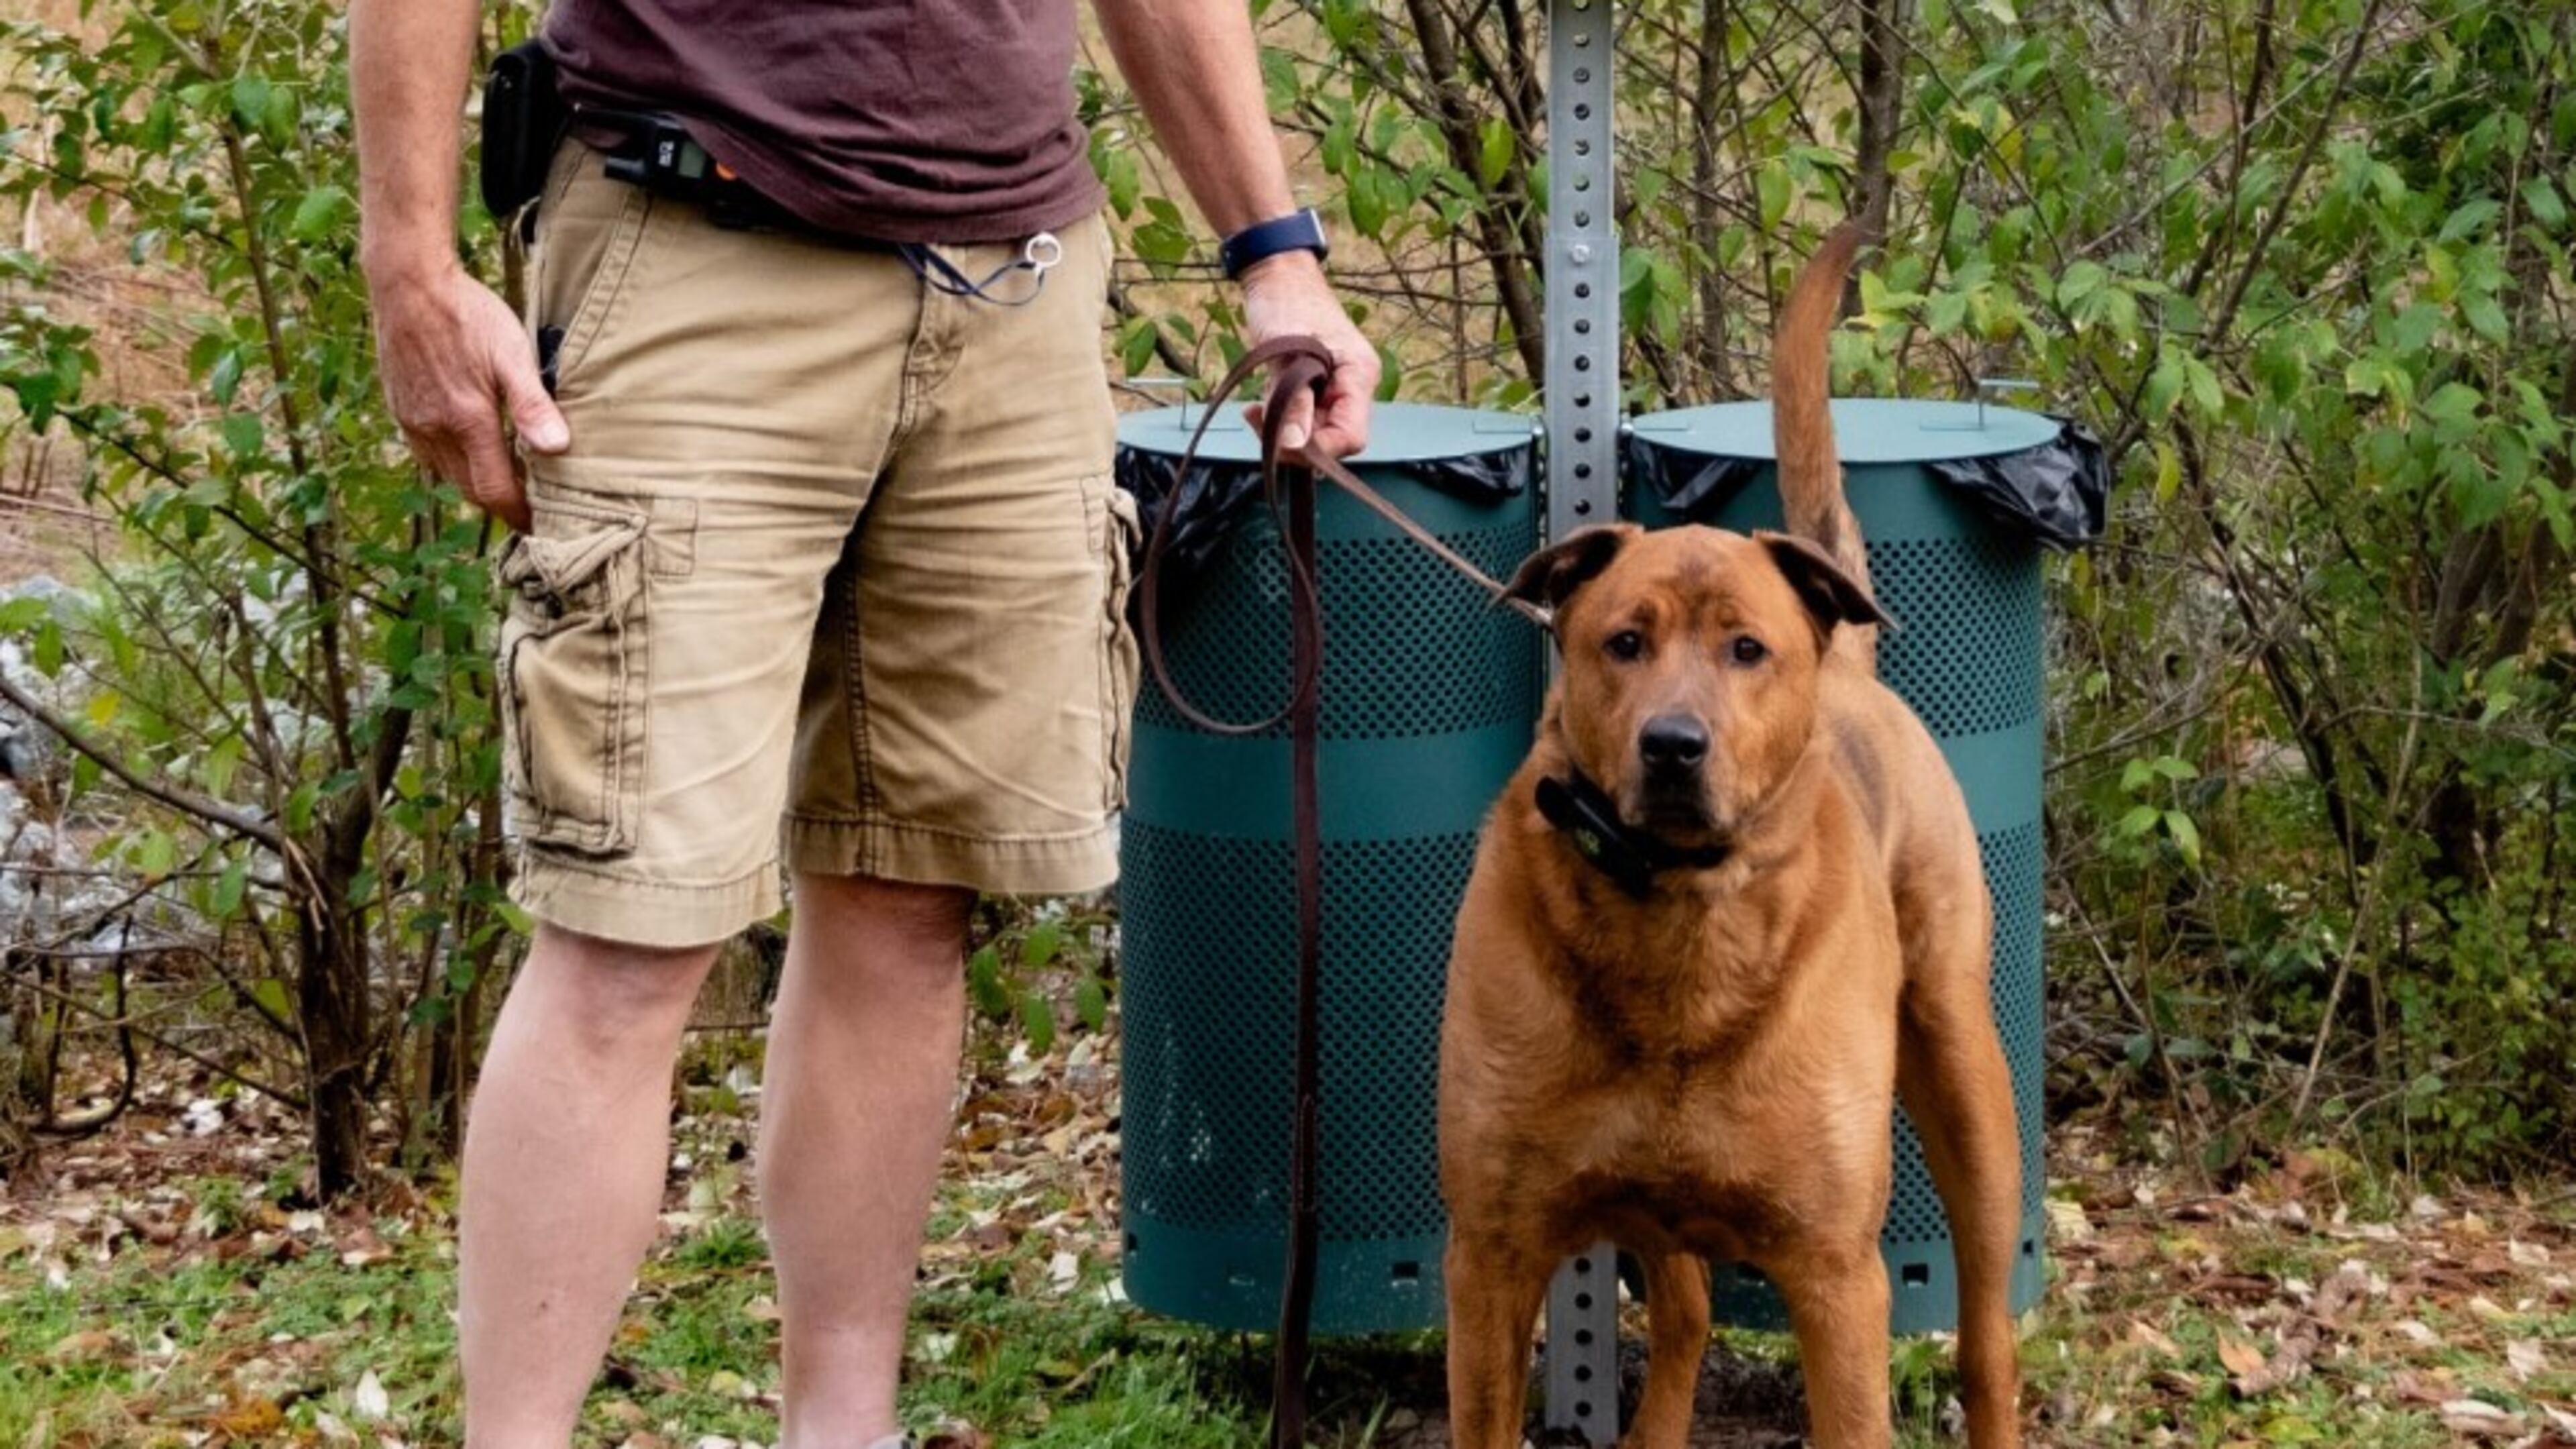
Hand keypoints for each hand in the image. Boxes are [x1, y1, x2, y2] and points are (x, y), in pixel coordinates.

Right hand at [366, 261, 565, 530]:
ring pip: (448, 475)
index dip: (519, 514)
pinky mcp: (401, 409)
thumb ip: (532, 404)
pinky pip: (428, 454)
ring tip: (509, 479)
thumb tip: (558, 448)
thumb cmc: (467, 313)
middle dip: (501, 503)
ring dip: (477, 484)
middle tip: (532, 506)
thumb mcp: (512, 353)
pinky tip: (472, 447)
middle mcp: (435, 430)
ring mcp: (413, 421)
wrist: (408, 284)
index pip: (495, 491)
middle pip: (471, 490)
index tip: (541, 524)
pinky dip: (454, 463)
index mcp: (468, 421)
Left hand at [1239, 252, 1377, 460]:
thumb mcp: (1286, 353)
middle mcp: (1354, 385)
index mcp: (1359, 375)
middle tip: (1257, 420)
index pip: (1351, 436)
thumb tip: (1295, 445)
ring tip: (1255, 408)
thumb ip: (1294, 401)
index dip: (1317, 448)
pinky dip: (1282, 417)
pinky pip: (1304, 418)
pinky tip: (1261, 403)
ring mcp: (1337, 387)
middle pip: (1333, 438)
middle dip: (1295, 439)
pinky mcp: (1319, 388)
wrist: (1278, 275)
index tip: (1280, 441)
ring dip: (1284, 428)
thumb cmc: (1285, 302)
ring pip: (1315, 432)